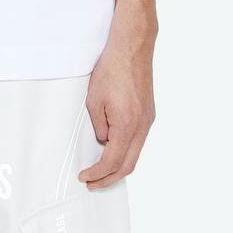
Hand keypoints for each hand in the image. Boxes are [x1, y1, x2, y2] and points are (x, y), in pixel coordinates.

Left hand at [78, 30, 155, 189]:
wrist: (132, 48)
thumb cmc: (112, 70)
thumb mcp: (94, 101)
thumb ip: (99, 127)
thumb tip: (104, 141)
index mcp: (127, 126)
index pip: (112, 161)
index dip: (97, 174)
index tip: (84, 177)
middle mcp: (142, 127)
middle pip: (128, 165)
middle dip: (109, 179)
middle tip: (92, 183)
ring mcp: (148, 120)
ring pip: (136, 154)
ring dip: (118, 167)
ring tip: (101, 172)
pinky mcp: (149, 113)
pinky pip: (139, 141)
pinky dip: (126, 152)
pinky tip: (114, 151)